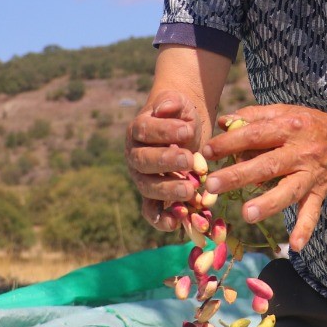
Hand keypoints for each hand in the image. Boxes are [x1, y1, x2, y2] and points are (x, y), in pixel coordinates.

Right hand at [125, 90, 203, 229]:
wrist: (186, 130)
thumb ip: (172, 102)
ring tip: (191, 191)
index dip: (164, 131)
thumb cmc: (181, 115)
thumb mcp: (180, 103)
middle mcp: (135, 155)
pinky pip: (151, 210)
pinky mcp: (153, 196)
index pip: (145, 131)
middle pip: (143, 162)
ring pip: (148, 187)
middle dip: (166, 162)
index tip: (187, 131)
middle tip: (189, 160)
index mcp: (138, 130)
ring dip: (168, 191)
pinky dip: (161, 219)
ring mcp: (143, 178)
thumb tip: (165, 106)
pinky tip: (176, 223)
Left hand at [200, 104, 326, 251]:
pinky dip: (305, 228)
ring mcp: (310, 174)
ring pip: (289, 190)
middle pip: (268, 165)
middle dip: (239, 175)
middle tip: (213, 185)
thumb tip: (222, 123)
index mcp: (288, 127)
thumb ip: (253, 116)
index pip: (255, 134)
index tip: (206, 152)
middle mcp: (301, 152)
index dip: (230, 143)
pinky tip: (294, 245)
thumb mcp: (285, 112)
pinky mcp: (319, 192)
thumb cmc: (308, 126)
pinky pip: (312, 212)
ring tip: (247, 214)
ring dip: (269, 203)